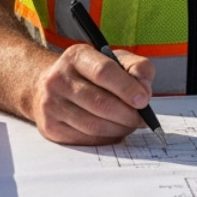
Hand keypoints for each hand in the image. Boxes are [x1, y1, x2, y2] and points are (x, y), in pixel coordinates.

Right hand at [28, 45, 156, 144]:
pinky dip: (106, 138)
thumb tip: (145, 91)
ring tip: (130, 125)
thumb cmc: (91, 73)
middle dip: (128, 114)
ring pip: (93, 125)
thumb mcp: (115, 60)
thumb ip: (137, 68)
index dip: (127, 88)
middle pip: (100, 103)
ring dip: (119, 129)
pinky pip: (85, 139)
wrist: (51, 86)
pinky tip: (114, 131)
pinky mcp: (50, 127)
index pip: (103, 72)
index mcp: (76, 57)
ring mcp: (51, 104)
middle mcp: (58, 79)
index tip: (144, 100)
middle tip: (142, 119)